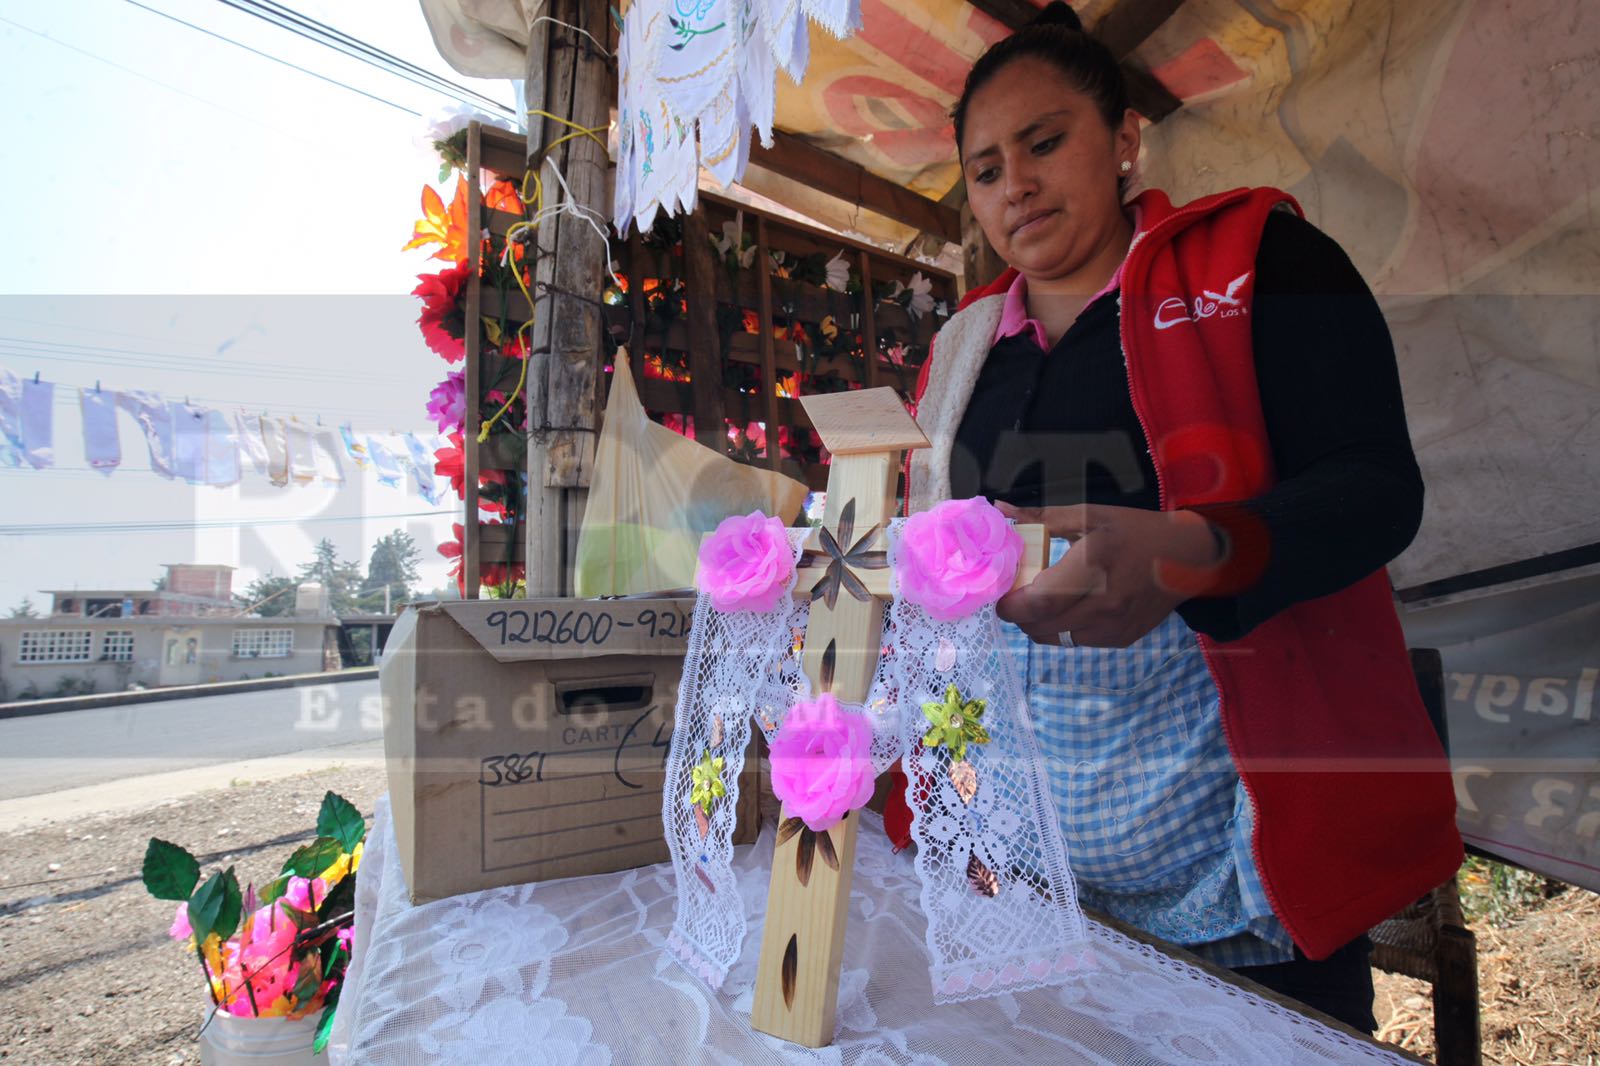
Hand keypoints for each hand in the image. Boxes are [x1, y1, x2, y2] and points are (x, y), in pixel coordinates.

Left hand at [994, 502, 1223, 647]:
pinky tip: (1069, 607)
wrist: (1189, 558)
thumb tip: (1001, 508)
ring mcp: (1114, 626)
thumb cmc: (1135, 531)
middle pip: (1041, 626)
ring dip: (1039, 624)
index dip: (1011, 605)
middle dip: (1019, 615)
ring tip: (1041, 601)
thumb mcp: (1090, 515)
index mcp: (1093, 566)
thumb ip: (1042, 517)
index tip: (1000, 595)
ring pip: (1056, 638)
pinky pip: (1077, 642)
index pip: (1040, 601)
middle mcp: (1104, 603)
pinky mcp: (1121, 639)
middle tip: (1014, 598)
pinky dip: (1063, 628)